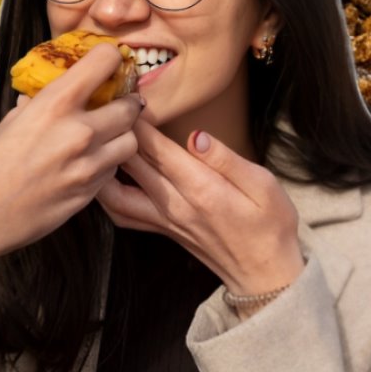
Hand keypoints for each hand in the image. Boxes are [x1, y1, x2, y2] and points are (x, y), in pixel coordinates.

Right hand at [0, 44, 142, 334]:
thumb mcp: (1, 128)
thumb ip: (31, 111)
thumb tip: (38, 100)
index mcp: (52, 106)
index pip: (104, 62)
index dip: (109, 58)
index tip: (108, 61)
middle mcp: (77, 134)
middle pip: (129, 107)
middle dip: (125, 101)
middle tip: (116, 101)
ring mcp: (86, 169)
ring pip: (130, 142)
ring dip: (122, 135)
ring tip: (105, 135)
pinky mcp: (86, 198)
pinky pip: (113, 172)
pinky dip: (108, 163)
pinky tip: (88, 163)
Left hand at [96, 120, 304, 311]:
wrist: (266, 274)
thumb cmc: (270, 225)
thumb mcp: (264, 185)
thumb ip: (227, 160)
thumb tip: (197, 135)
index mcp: (200, 189)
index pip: (157, 149)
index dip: (137, 122)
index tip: (127, 97)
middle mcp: (174, 205)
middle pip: (132, 164)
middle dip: (117, 133)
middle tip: (107, 108)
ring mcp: (164, 220)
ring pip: (116, 192)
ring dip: (103, 164)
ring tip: (100, 140)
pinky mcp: (161, 229)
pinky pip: (123, 214)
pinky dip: (107, 194)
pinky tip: (105, 176)